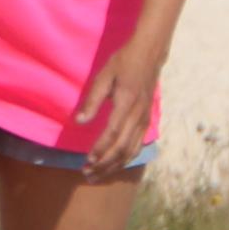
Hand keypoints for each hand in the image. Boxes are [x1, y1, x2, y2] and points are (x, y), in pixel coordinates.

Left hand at [67, 38, 165, 176]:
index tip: (87, 161)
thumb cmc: (123, 63)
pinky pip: (138, 146)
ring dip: (114, 165)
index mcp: (126, 103)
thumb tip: (79, 122)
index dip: (100, 150)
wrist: (149, 55)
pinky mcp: (147, 121)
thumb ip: (92, 100)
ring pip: (131, 151)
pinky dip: (126, 159)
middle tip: (88, 174)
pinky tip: (116, 165)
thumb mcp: (104, 76)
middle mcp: (138, 115)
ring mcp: (144, 120)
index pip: (112, 133)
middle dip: (104, 164)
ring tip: (98, 175)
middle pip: (122, 148)